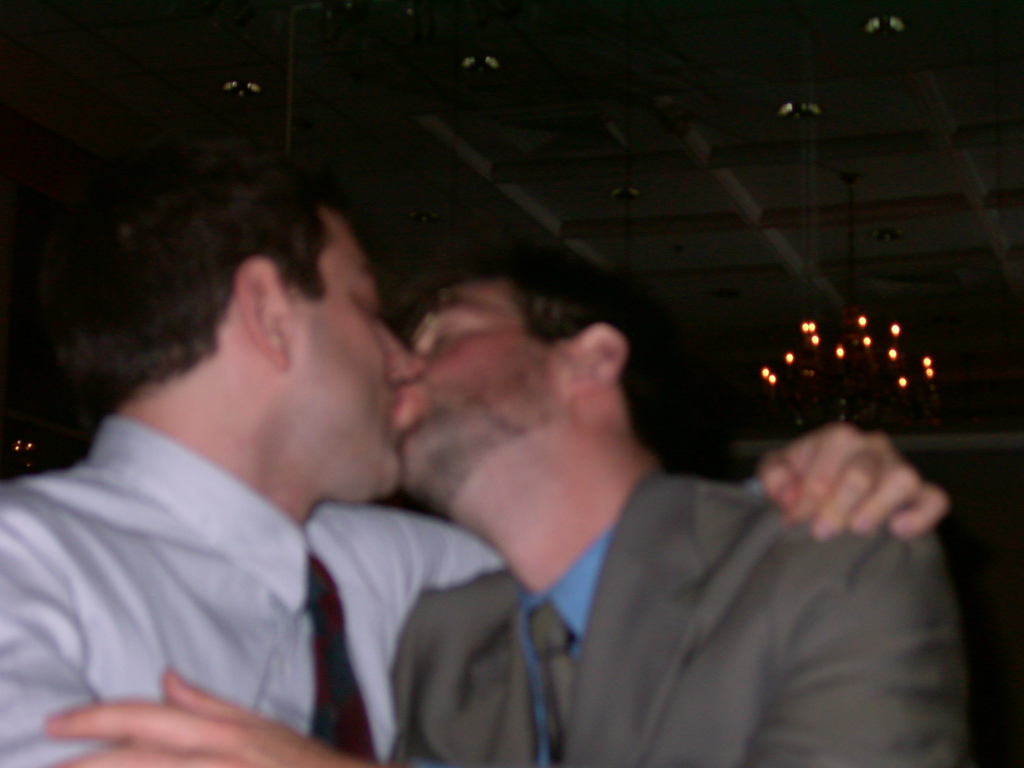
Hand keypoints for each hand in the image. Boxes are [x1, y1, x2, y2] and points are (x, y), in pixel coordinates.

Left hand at [48, 671, 374, 767]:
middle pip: (138, 754)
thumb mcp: (258, 725)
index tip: (58, 724)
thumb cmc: (303, 764)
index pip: (148, 717)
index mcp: (222, 733)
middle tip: (51, 762)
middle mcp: (218, 757)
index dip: (97, 719)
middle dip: (87, 759)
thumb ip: (208, 704)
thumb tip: (164, 678)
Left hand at [757, 423, 948, 539]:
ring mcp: (899, 466)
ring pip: (902, 480)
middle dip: (837, 507)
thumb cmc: (799, 477)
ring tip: (857, 529)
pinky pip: (935, 499)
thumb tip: (788, 494)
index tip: (794, 520)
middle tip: (821, 531)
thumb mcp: (776, 471)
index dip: (808, 497)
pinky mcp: (921, 491)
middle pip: (861, 474)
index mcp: (838, 437)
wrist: (822, 489)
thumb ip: (774, 475)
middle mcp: (872, 445)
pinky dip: (921, 516)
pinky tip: (898, 531)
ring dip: (877, 508)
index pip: (826, 466)